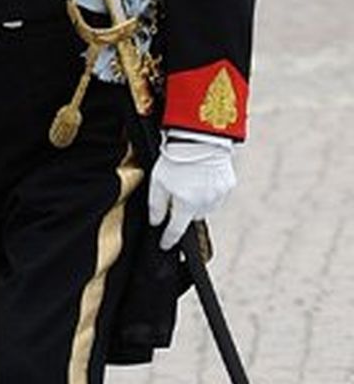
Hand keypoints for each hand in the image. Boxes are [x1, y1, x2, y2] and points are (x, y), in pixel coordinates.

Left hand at [148, 135, 235, 249]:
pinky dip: (208, 191)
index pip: (176, 230)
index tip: (164, 246)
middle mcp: (205, 204)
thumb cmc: (174, 159)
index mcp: (186, 205)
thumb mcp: (157, 182)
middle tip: (177, 198)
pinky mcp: (228, 184)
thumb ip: (156, 206)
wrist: (199, 138)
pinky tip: (201, 178)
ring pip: (205, 207)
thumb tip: (156, 223)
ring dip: (197, 203)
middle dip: (184, 213)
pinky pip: (216, 195)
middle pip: (192, 217)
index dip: (168, 239)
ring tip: (189, 184)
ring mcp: (219, 195)